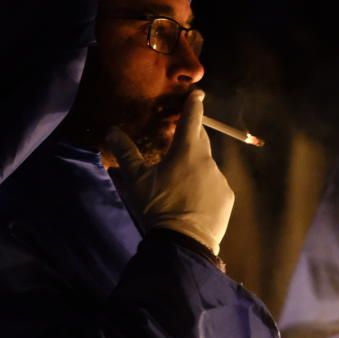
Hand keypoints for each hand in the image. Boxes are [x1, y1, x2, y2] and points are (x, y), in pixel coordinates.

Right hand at [106, 89, 233, 255]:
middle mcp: (208, 160)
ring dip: (195, 168)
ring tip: (179, 185)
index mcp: (186, 151)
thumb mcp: (136, 181)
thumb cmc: (159, 207)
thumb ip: (125, 153)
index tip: (197, 93)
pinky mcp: (227, 198)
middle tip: (178, 141)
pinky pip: (214, 186)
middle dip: (191, 137)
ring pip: (206, 166)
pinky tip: (191, 201)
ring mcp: (220, 179)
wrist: (183, 244)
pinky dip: (204, 188)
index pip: (192, 119)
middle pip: (200, 141)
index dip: (194, 104)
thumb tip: (112, 131)